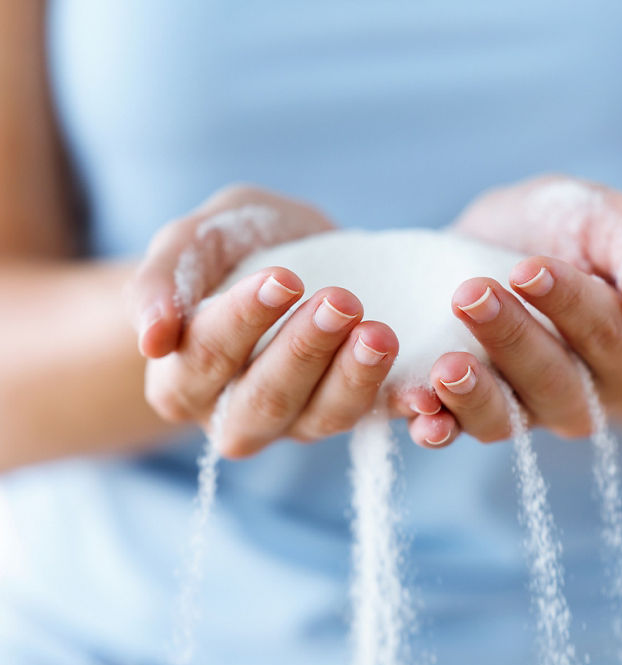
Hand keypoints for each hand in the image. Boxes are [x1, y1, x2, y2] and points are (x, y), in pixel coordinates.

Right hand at [129, 184, 408, 456]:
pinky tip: (426, 394)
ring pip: (321, 418)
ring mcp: (295, 420)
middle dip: (304, 351)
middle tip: (342, 302)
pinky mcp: (347, 411)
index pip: (206, 356)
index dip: (242, 320)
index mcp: (183, 378)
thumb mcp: (191, 242)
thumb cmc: (232, 248)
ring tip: (381, 333)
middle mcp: (234, 413)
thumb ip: (160, 281)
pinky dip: (401, 409)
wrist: (287, 254)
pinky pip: (375, 420)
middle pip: (265, 399)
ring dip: (353, 380)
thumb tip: (151, 340)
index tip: (282, 278)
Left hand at [423, 175, 621, 444]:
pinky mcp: (467, 411)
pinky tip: (417, 408)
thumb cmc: (567, 231)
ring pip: (503, 418)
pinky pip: (453, 429)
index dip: (567, 303)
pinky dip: (435, 425)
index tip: (527, 268)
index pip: (605, 335)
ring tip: (447, 367)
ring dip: (472, 395)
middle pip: (550, 380)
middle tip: (471, 295)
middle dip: (510, 338)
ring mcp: (520, 409)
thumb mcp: (610, 220)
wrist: (507, 244)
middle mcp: (577, 394)